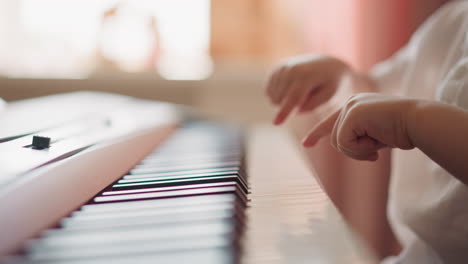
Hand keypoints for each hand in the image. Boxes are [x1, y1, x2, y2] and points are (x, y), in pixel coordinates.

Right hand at [265, 55, 350, 124]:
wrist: (327, 63)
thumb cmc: (330, 83)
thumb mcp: (328, 95)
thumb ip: (313, 105)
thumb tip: (296, 110)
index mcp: (306, 76)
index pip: (293, 97)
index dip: (284, 111)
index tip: (276, 123)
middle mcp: (291, 69)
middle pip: (280, 100)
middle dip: (290, 105)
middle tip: (306, 98)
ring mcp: (282, 68)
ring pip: (274, 97)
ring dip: (284, 101)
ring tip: (300, 93)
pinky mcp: (276, 69)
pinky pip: (269, 91)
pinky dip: (278, 95)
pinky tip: (290, 91)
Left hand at [302, 93, 416, 160]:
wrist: (418, 122)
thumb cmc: (402, 130)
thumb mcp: (375, 134)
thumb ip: (358, 136)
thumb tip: (340, 143)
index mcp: (355, 106)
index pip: (332, 122)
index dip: (317, 133)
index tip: (306, 144)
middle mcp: (350, 103)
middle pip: (336, 139)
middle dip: (354, 151)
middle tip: (373, 151)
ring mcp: (350, 107)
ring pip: (339, 142)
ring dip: (358, 151)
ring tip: (377, 145)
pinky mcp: (352, 114)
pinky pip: (344, 142)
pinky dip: (359, 149)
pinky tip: (376, 144)